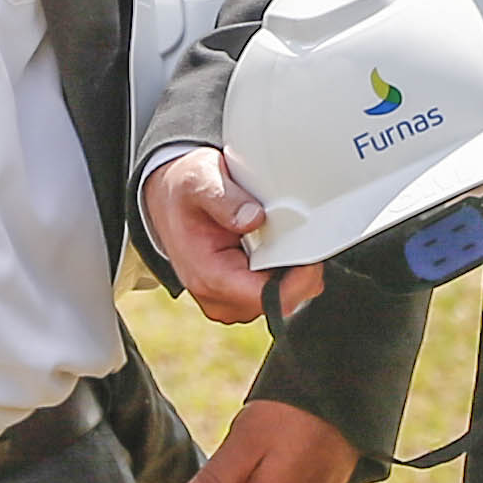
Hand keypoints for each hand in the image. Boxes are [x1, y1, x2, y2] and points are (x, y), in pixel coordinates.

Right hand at [142, 147, 316, 325]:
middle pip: (281, 301)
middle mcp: (218, 296)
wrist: (169, 198)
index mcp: (208, 276)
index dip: (297, 281)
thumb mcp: (199, 181)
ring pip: (283, 298)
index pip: (266, 298)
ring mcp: (230, 298)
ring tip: (281, 235)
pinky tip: (276, 245)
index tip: (313, 256)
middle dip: (299, 271)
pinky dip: (285, 269)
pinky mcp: (240, 293)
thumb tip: (254, 219)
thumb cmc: (183, 193)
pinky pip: (278, 290)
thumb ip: (225, 199)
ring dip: (292, 269)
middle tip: (300, 235)